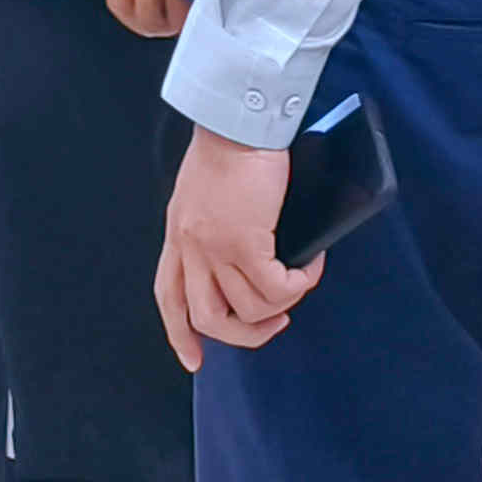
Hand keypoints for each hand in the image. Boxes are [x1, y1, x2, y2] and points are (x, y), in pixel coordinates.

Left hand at [155, 126, 319, 372]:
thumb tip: (245, 257)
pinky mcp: (246, 241)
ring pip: (250, 309)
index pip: (169, 296)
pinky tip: (312, 264)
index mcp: (178, 235)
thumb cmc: (229, 147)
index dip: (181, 334)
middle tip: (274, 323)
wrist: (239, 120)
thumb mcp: (204, 194)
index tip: (193, 360)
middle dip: (244, 334)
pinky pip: (277, 286)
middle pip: (207, 317)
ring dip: (283, 304)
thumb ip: (212, 227)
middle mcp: (190, 247)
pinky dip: (300, 283)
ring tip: (301, 281)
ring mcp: (215, 247)